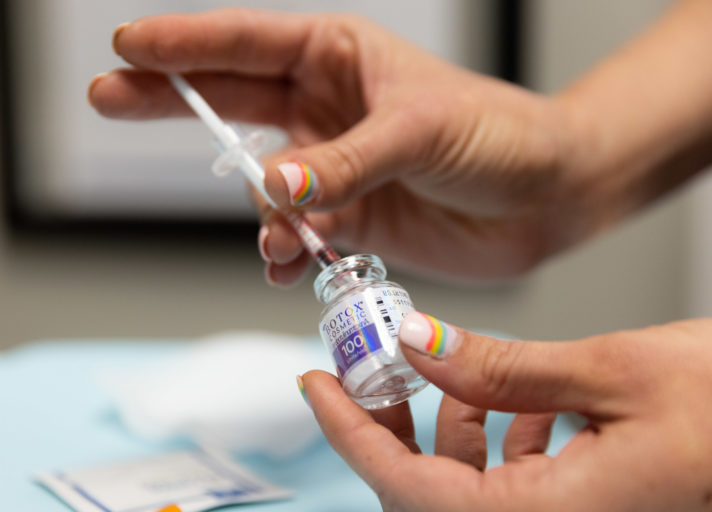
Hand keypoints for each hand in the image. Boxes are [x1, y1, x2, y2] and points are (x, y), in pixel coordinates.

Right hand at [88, 10, 585, 285]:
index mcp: (340, 59)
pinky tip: (288, 264)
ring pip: (265, 186)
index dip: (185, 46)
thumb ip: (342, 162)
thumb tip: (273, 187)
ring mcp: (333, 165)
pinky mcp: (349, 216)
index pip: (247, 45)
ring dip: (262, 214)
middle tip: (109, 97)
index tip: (127, 47)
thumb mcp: (419, 132)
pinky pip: (296, 234)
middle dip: (170, 103)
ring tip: (279, 238)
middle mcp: (327, 109)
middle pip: (230, 103)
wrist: (544, 197)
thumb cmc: (499, 136)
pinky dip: (286, 253)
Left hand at [301, 314, 711, 510]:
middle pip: (427, 489)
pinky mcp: (586, 505)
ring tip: (447, 363)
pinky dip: (501, 431)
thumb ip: (502, 366)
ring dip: (448, 421)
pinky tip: (518, 394)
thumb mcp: (612, 371)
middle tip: (376, 363)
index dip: (349, 432)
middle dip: (392, 422)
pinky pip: (515, 480)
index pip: (407, 486)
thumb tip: (418, 343)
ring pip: (469, 482)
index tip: (316, 383)